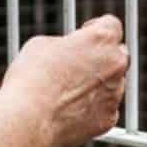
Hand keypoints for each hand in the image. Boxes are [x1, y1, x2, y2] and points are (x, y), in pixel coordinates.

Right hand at [0, 14, 129, 146]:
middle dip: (102, 57)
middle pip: (117, 55)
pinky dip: (93, 108)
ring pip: (113, 84)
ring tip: (68, 92)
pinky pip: (105, 109)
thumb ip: (66, 44)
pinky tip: (70, 110)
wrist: (28, 121)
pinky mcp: (109, 118)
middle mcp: (116, 64)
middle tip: (79, 64)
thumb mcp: (41, 44)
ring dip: (98, 84)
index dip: (96, 28)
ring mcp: (115, 93)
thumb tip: (69, 50)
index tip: (85, 35)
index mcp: (101, 39)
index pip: (111, 25)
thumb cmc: (30, 79)